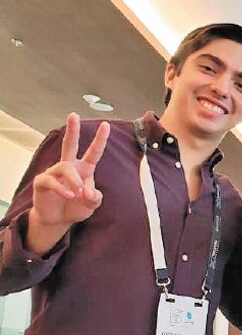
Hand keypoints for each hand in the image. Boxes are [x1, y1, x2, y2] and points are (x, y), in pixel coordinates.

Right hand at [30, 113, 108, 228]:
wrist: (58, 219)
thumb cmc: (76, 207)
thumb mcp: (91, 205)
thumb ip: (95, 198)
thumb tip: (89, 192)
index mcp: (84, 169)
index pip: (93, 152)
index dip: (100, 139)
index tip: (106, 125)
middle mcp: (69, 167)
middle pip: (70, 144)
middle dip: (72, 130)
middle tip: (73, 115)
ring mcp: (54, 173)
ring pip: (65, 167)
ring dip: (75, 180)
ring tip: (78, 193)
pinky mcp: (42, 182)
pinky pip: (51, 180)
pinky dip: (62, 188)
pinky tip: (70, 195)